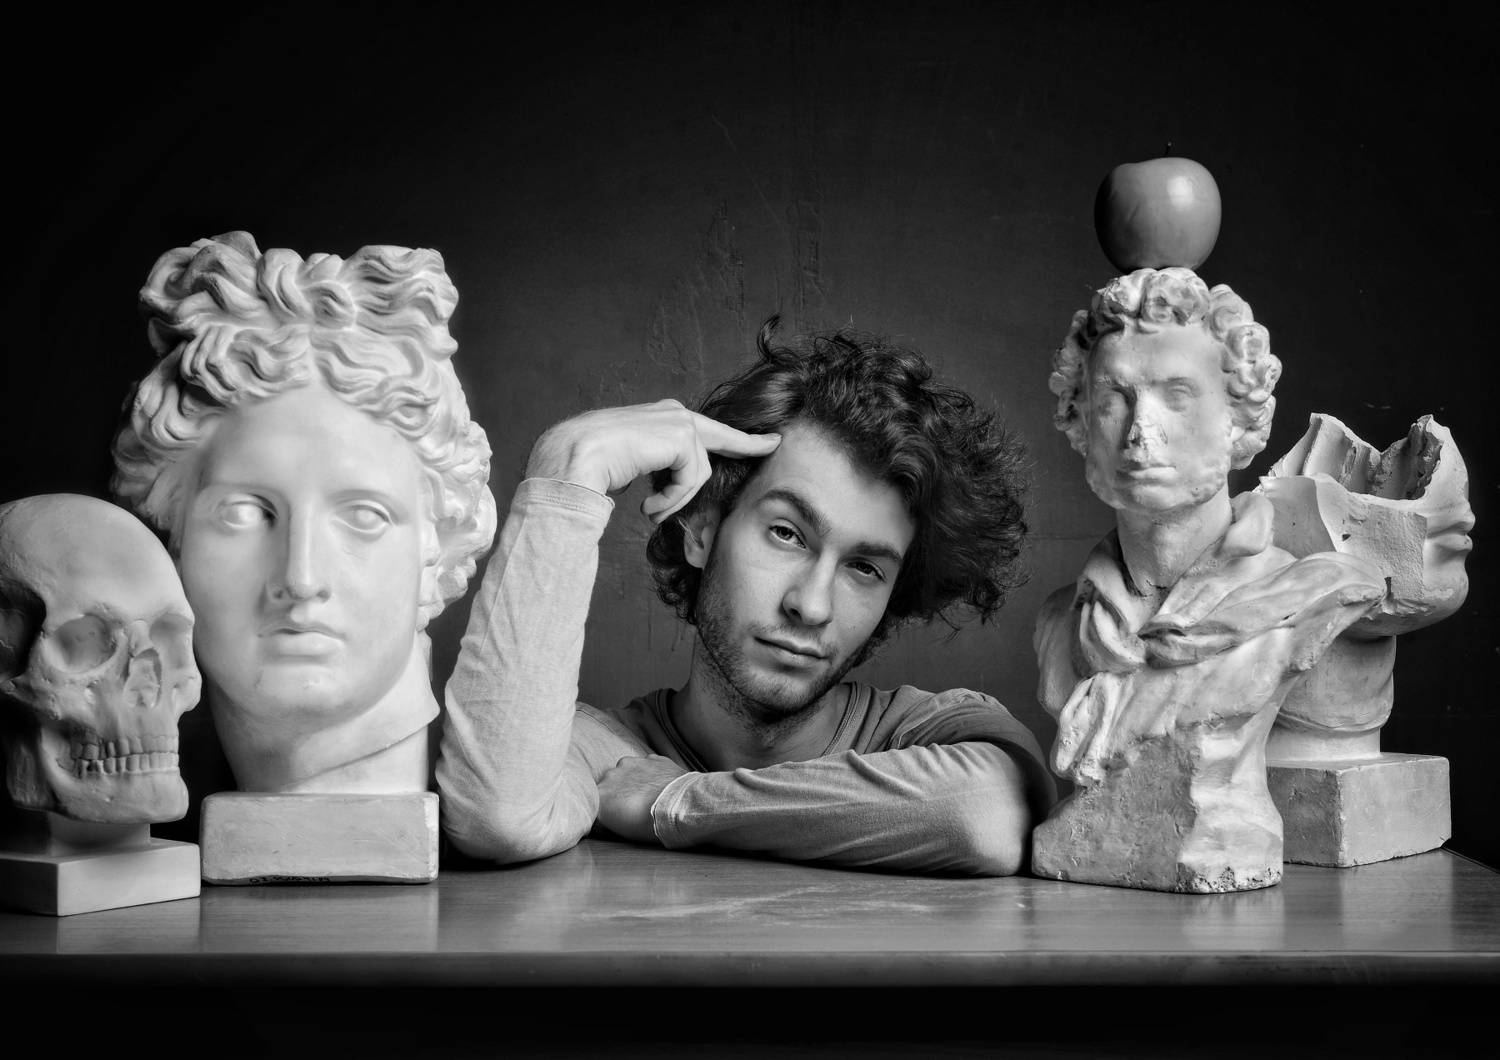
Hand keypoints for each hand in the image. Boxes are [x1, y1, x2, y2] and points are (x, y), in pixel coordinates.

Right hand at [525, 399, 779, 522]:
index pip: (705, 428)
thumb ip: (655, 467)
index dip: (737, 437)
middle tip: (774, 444)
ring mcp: (677, 421)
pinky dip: (673, 499)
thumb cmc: (589, 467)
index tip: (766, 439)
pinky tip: (648, 507)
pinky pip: (693, 479)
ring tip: (650, 511)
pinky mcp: (681, 436)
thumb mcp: (629, 465)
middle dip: (747, 444)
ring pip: (700, 473)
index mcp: (660, 416)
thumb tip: (666, 491)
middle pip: (719, 438)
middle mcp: (672, 412)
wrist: (571, 460)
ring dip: (675, 500)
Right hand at [595, 754, 690, 843]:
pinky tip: (660, 786)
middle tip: (633, 807)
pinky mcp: (652, 758)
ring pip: (627, 770)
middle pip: (609, 783)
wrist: (681, 807)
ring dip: (633, 780)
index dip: (604, 808)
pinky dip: (651, 774)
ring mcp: (632, 763)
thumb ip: (607, 817)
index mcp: (600, 794)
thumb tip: (604, 816)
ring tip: (649, 795)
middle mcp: (611, 774)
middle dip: (618, 792)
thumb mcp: (621, 830)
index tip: (614, 815)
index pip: (595, 801)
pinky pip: (647, 765)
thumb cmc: (650, 824)